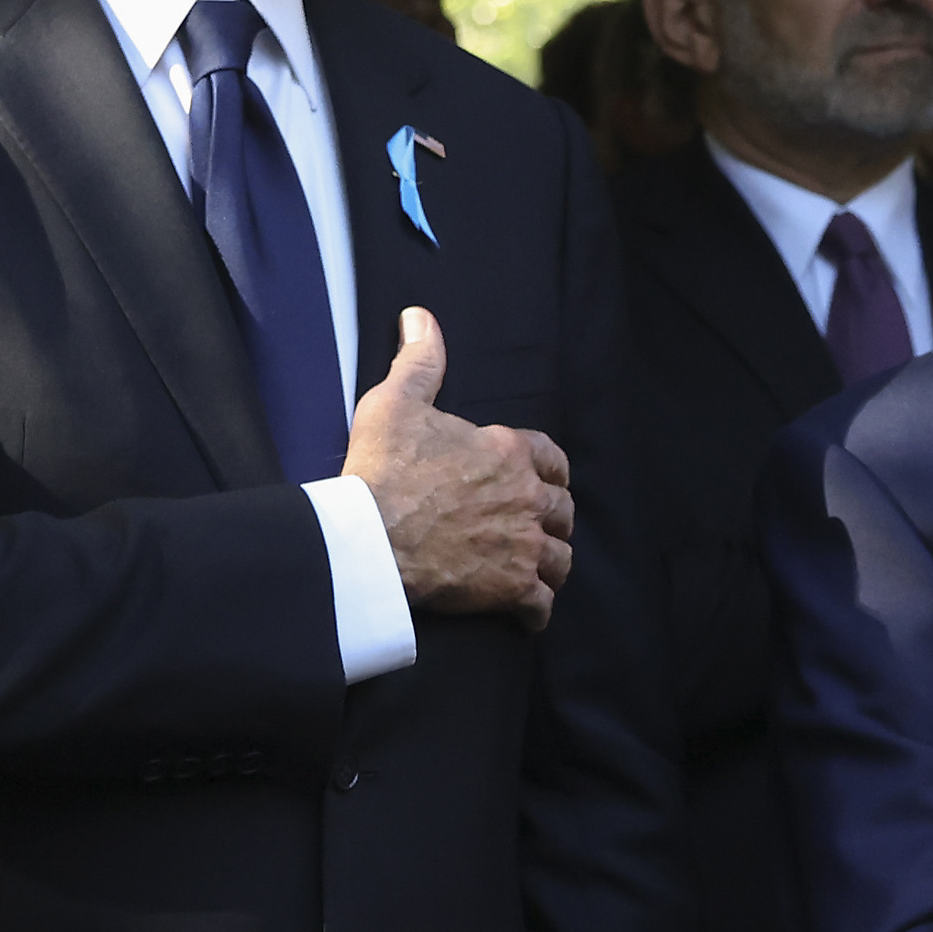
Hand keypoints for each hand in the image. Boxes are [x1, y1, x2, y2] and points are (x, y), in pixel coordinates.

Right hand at [346, 307, 574, 626]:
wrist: (370, 539)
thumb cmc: (381, 470)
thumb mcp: (396, 402)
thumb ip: (419, 360)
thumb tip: (419, 318)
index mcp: (509, 452)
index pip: (552, 460)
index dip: (548, 471)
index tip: (541, 480)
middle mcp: (527, 497)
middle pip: (562, 510)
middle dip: (551, 518)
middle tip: (534, 528)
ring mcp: (523, 545)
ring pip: (560, 558)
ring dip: (551, 563)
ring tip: (537, 570)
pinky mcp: (511, 588)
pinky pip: (542, 604)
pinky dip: (537, 610)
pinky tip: (527, 614)